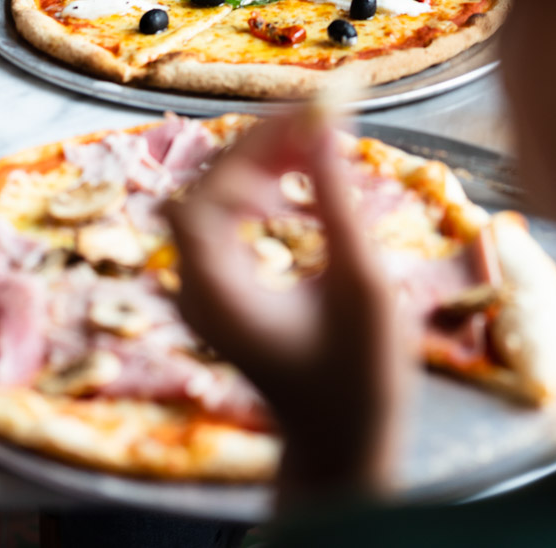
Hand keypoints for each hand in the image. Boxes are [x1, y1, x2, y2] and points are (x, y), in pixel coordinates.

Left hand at [164, 112, 406, 504]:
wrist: (342, 443)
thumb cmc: (358, 380)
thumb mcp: (360, 287)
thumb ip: (335, 203)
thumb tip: (324, 126)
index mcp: (217, 292)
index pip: (210, 191)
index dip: (256, 143)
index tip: (313, 112)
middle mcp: (195, 286)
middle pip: (205, 185)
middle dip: (261, 143)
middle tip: (320, 115)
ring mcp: (204, 286)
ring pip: (213, 193)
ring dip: (261, 159)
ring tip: (317, 137)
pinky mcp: (222, 282)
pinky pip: (226, 214)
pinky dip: (260, 184)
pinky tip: (299, 175)